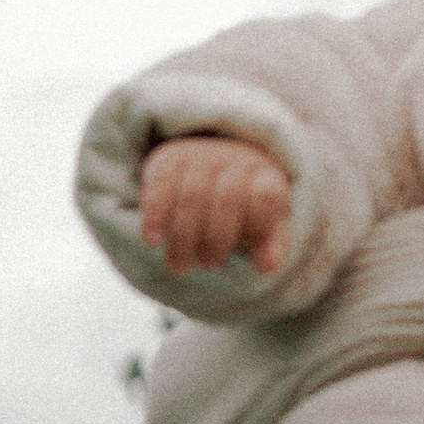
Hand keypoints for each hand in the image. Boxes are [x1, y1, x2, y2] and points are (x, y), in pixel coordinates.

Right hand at [140, 134, 293, 277]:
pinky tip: (152, 243)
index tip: (251, 254)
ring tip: (179, 267)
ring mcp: (201, 155)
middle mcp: (235, 160)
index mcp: (266, 175)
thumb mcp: (264, 225)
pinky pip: (161, 185)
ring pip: (192, 195)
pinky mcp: (169, 159)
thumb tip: (268, 267)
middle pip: (228, 199)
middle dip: (217, 239)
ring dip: (184, 237)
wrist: (215, 168)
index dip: (259, 227)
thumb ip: (271, 245)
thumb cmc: (244, 208)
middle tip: (209, 265)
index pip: (267, 196)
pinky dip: (155, 216)